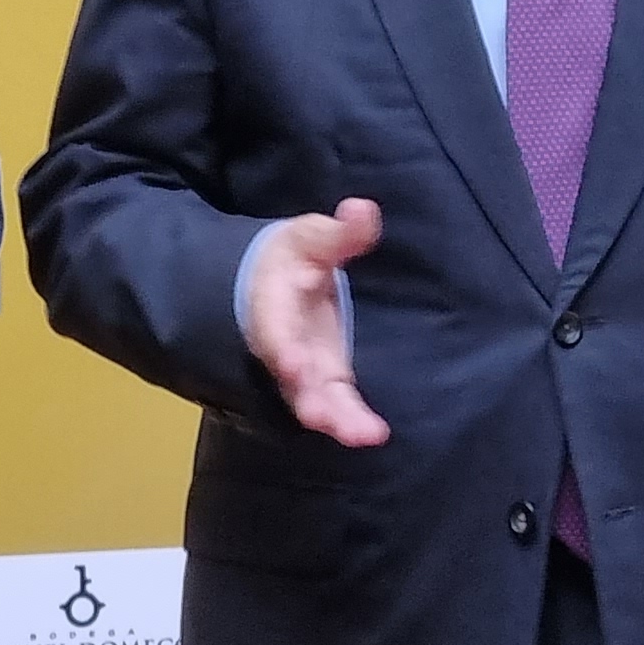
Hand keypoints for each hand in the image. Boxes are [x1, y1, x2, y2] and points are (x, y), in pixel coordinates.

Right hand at [242, 199, 385, 446]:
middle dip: (310, 399)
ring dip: (335, 419)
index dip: (284, 349)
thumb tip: (362, 209)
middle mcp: (284, 347)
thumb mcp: (311, 237)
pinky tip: (374, 434)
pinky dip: (350, 423)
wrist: (269, 285)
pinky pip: (335, 406)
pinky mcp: (323, 380)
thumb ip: (339, 232)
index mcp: (273, 306)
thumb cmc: (290, 258)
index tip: (295, 364)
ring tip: (362, 434)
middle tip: (327, 418)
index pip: (275, 331)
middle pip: (293, 380)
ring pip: (313, 401)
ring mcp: (303, 369)